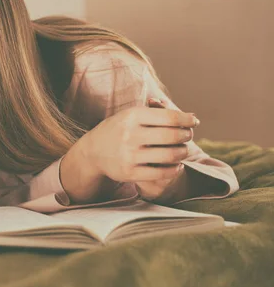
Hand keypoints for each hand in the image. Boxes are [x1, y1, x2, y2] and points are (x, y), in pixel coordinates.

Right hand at [75, 99, 198, 195]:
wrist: (93, 152)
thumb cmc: (119, 130)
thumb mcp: (131, 115)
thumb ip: (159, 113)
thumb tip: (193, 117)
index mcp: (132, 116)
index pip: (170, 118)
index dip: (187, 120)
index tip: (194, 122)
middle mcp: (130, 135)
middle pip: (173, 136)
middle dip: (186, 136)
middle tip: (188, 136)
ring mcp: (129, 155)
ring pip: (170, 155)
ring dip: (182, 153)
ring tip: (182, 150)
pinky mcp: (129, 173)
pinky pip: (162, 173)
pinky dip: (174, 169)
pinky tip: (175, 165)